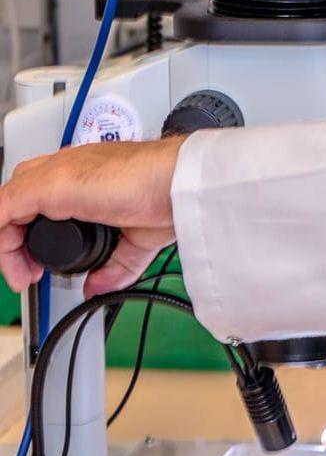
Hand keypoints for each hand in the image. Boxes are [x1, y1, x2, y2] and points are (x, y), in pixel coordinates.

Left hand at [0, 137, 185, 294]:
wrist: (177, 182)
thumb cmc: (168, 194)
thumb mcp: (137, 238)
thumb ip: (114, 263)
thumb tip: (98, 287)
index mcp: (86, 175)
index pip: (40, 197)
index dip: (32, 234)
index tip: (43, 265)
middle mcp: (65, 169)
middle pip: (18, 199)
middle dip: (16, 241)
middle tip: (30, 272)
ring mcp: (54, 174)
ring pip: (6, 206)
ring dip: (8, 247)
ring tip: (24, 275)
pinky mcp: (45, 185)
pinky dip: (2, 244)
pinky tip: (16, 267)